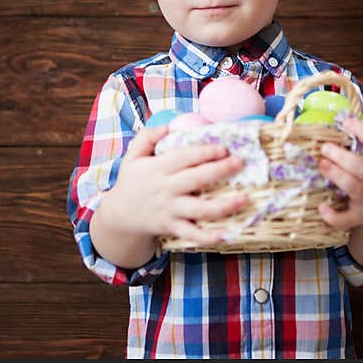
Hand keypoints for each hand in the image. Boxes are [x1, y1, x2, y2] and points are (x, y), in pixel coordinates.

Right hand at [103, 125, 247, 245]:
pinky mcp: (172, 227)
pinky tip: (227, 234)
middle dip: (220, 170)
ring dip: (224, 205)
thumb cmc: (131, 182)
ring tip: (244, 199)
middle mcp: (166, 189)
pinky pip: (192, 234)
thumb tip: (169, 125)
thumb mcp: (132, 155)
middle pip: (197, 179)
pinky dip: (209, 237)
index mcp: (158, 168)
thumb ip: (147, 136)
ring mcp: (170, 210)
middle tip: (240, 163)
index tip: (224, 148)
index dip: (205, 152)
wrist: (119, 216)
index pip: (185, 157)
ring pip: (200, 209)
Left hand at [316, 108, 362, 230]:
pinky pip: (346, 219)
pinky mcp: (358, 217)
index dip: (362, 132)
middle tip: (325, 147)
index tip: (345, 122)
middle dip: (343, 157)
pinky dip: (333, 216)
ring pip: (354, 189)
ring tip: (321, 164)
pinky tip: (321, 207)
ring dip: (337, 177)